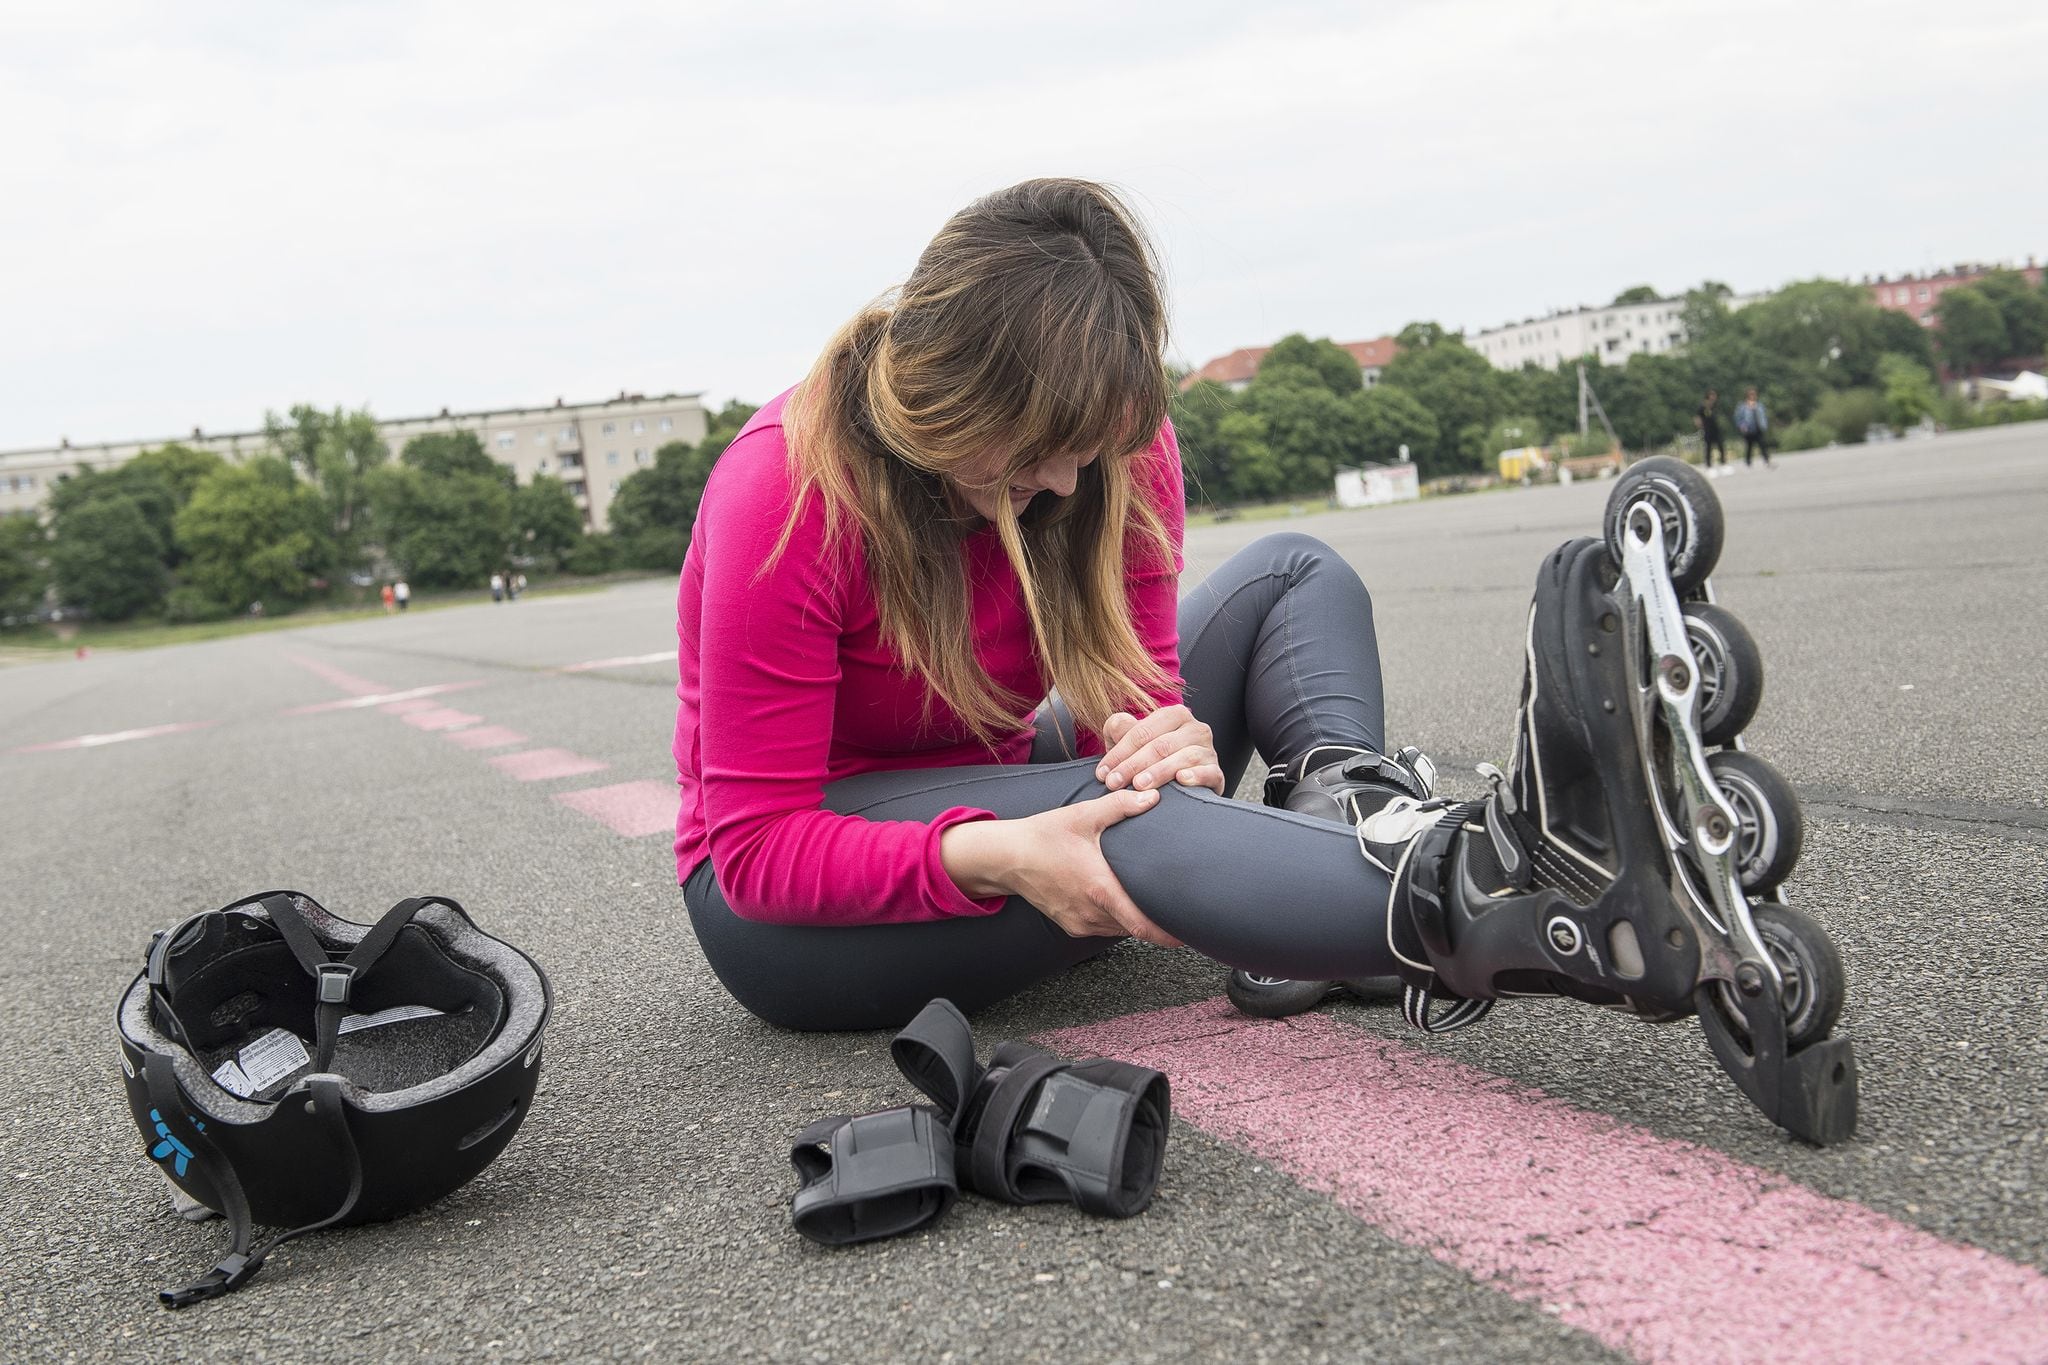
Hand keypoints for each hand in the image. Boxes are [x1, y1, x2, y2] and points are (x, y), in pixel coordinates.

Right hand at [943, 791, 1182, 946]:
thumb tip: (1152, 797)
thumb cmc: (1043, 836)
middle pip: (1135, 930)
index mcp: (1099, 890)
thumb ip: (1120, 806)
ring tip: (1154, 905)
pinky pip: (1103, 927)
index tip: (1190, 933)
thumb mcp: (1083, 815)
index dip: (1169, 935)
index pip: (1143, 926)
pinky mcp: (1070, 925)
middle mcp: (1091, 913)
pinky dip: (1116, 919)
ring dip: (1136, 920)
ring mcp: (1079, 923)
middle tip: (1179, 910)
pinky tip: (1121, 900)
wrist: (1005, 858)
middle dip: (1157, 923)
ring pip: (1120, 930)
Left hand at [1095, 704, 1223, 795]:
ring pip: (1183, 757)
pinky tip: (1181, 780)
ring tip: (1139, 785)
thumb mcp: (1131, 744)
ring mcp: (1209, 750)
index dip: (1120, 751)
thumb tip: (1118, 725)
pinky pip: (1209, 772)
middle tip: (1115, 783)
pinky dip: (1196, 775)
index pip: (1143, 731)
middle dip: (1134, 764)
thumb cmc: (1151, 761)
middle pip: (1161, 745)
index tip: (1103, 772)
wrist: (1179, 785)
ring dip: (1159, 772)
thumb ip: (1120, 730)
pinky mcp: (1217, 772)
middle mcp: (1195, 729)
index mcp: (1174, 715)